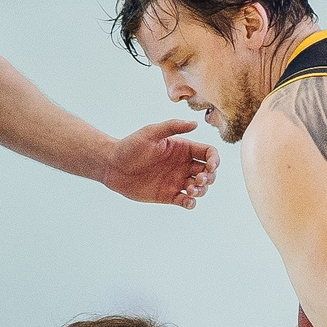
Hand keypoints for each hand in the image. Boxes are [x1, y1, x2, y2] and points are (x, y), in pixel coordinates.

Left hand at [103, 119, 219, 207]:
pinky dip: (191, 203)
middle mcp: (183, 165)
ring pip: (200, 188)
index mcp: (183, 148)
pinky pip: (186, 201)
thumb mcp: (151, 132)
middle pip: (209, 172)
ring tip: (190, 190)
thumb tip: (195, 123)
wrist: (112, 166)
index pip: (208, 153)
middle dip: (210, 177)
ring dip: (202, 191)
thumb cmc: (130, 146)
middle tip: (199, 179)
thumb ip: (173, 127)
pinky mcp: (168, 195)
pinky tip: (187, 201)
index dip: (214, 160)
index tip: (210, 166)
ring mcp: (176, 181)